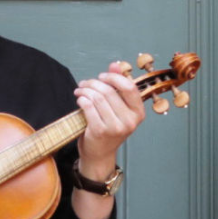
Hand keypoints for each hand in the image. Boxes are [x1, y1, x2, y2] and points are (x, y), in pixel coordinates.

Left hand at [75, 62, 144, 176]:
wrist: (100, 154)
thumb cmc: (109, 129)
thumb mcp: (118, 108)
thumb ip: (118, 86)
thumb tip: (115, 64)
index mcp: (138, 113)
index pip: (129, 87)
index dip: (114, 78)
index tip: (102, 76)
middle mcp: (129, 121)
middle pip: (109, 91)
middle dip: (94, 83)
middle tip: (85, 83)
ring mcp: (115, 127)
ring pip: (98, 98)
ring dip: (85, 90)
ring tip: (80, 90)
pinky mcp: (100, 131)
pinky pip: (89, 107)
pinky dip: (82, 100)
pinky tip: (79, 99)